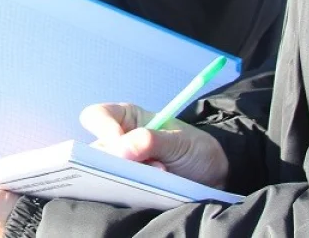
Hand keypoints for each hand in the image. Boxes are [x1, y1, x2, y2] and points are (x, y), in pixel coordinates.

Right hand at [79, 103, 228, 188]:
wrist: (214, 177)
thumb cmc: (196, 149)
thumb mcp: (180, 141)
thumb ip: (151, 141)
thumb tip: (120, 149)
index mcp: (127, 119)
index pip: (97, 116)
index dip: (103, 128)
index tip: (120, 145)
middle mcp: (119, 141)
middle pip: (95, 150)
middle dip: (115, 161)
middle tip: (143, 169)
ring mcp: (122, 166)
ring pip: (103, 172)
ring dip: (126, 178)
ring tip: (155, 179)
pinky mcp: (127, 187)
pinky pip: (116, 190)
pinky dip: (131, 192)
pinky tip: (151, 192)